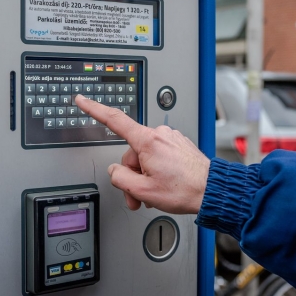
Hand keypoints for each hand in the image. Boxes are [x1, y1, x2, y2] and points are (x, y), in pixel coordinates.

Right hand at [75, 94, 209, 214]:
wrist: (213, 190)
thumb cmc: (185, 190)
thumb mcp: (143, 190)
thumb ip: (120, 178)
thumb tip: (115, 171)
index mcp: (147, 141)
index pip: (114, 119)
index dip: (94, 109)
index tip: (82, 100)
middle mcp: (159, 134)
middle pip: (130, 153)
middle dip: (132, 175)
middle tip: (140, 196)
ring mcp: (170, 137)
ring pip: (145, 156)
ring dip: (146, 175)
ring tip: (157, 193)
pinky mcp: (178, 144)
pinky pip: (159, 155)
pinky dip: (157, 170)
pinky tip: (166, 183)